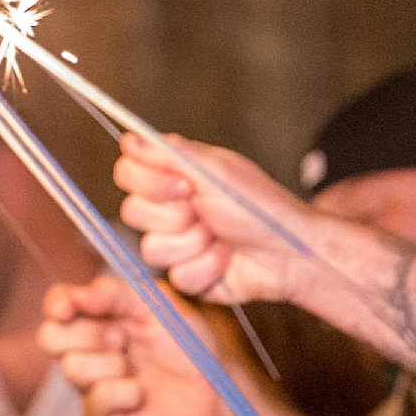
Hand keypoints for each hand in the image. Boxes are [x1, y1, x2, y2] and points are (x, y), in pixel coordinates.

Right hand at [39, 276, 231, 415]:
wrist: (215, 389)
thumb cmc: (187, 344)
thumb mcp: (159, 303)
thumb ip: (118, 292)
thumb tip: (82, 293)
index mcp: (97, 318)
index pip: (57, 304)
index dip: (58, 303)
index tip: (70, 306)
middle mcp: (87, 351)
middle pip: (50, 336)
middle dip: (88, 332)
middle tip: (122, 337)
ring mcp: (91, 386)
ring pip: (72, 367)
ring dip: (112, 363)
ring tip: (138, 369)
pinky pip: (96, 400)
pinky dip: (124, 392)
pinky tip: (141, 393)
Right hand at [115, 133, 313, 306]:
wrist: (288, 253)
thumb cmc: (260, 208)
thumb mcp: (217, 171)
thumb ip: (170, 154)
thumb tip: (130, 140)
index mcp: (174, 176)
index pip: (127, 173)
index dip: (148, 183)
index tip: (183, 185)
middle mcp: (169, 208)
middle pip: (133, 213)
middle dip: (177, 216)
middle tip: (206, 212)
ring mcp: (176, 243)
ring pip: (152, 249)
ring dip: (195, 244)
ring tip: (221, 237)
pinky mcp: (186, 274)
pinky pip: (177, 276)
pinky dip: (208, 266)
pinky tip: (227, 259)